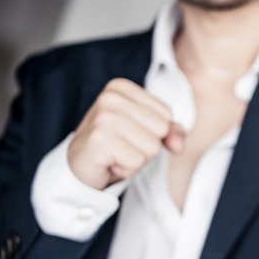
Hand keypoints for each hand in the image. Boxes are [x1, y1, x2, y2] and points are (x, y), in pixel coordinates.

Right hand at [68, 78, 184, 189]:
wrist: (79, 169)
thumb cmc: (115, 147)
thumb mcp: (147, 133)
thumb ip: (170, 132)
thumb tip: (179, 146)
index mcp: (122, 88)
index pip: (166, 114)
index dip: (153, 132)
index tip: (129, 134)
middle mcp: (110, 98)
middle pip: (161, 130)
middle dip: (146, 146)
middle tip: (122, 146)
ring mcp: (103, 118)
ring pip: (151, 148)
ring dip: (137, 159)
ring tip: (116, 154)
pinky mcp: (99, 140)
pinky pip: (136, 162)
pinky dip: (126, 170)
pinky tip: (110, 163)